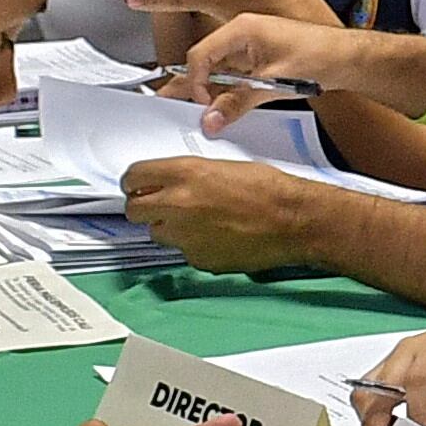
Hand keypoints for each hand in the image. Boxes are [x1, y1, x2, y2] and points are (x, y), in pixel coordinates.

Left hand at [119, 153, 327, 272]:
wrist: (292, 220)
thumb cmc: (267, 188)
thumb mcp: (222, 166)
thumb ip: (188, 176)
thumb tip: (170, 184)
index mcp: (184, 173)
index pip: (132, 177)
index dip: (135, 182)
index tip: (140, 186)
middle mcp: (177, 204)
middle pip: (133, 210)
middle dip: (143, 207)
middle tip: (159, 206)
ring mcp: (185, 236)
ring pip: (156, 234)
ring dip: (168, 228)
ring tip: (196, 222)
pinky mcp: (198, 259)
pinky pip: (183, 252)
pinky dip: (193, 245)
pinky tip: (216, 237)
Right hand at [176, 12, 360, 130]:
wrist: (346, 58)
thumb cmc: (318, 56)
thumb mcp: (272, 83)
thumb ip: (238, 102)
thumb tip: (211, 117)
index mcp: (241, 29)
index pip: (200, 54)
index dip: (195, 81)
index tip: (202, 103)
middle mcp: (242, 34)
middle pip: (206, 61)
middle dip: (195, 85)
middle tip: (179, 106)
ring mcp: (250, 47)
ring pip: (219, 70)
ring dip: (212, 91)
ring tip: (201, 112)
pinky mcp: (259, 60)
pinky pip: (235, 75)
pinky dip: (228, 91)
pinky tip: (224, 107)